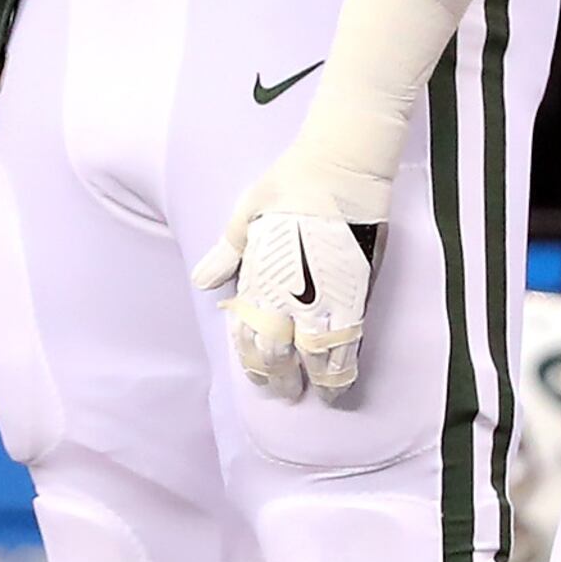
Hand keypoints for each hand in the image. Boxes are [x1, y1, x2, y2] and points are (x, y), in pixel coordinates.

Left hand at [193, 145, 390, 399]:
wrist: (340, 168)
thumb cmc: (290, 183)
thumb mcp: (245, 216)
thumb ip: (228, 253)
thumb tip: (204, 281)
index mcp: (259, 279)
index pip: (249, 336)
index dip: (252, 363)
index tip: (258, 376)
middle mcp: (288, 296)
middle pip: (279, 355)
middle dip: (281, 379)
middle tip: (286, 391)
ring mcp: (324, 298)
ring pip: (317, 357)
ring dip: (316, 379)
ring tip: (320, 393)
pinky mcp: (356, 293)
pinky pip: (349, 341)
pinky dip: (344, 365)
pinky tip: (343, 378)